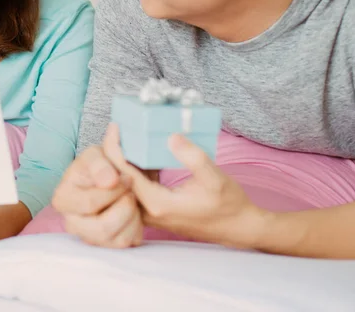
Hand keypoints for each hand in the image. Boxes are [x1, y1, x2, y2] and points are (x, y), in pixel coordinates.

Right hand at [52, 145, 142, 247]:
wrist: (111, 174)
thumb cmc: (99, 164)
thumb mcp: (96, 155)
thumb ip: (99, 165)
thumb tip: (108, 181)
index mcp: (63, 199)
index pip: (90, 203)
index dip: (114, 190)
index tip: (126, 176)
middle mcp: (72, 223)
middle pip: (103, 228)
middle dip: (125, 206)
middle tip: (131, 190)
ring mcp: (89, 238)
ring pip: (118, 240)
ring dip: (134, 215)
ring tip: (132, 198)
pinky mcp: (108, 246)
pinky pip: (129, 243)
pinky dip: (138, 226)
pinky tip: (133, 210)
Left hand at [103, 124, 269, 248]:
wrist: (239, 228)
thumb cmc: (229, 205)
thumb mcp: (214, 177)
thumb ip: (193, 157)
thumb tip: (171, 137)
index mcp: (158, 204)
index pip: (124, 173)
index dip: (115, 148)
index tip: (115, 126)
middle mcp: (149, 211)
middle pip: (120, 178)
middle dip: (114, 152)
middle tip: (118, 126)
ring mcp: (152, 212)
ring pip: (128, 182)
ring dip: (125, 158)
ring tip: (126, 133)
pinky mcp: (157, 208)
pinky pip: (139, 185)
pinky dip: (137, 166)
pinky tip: (142, 148)